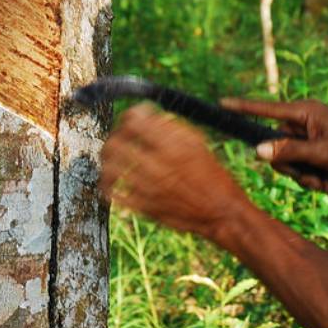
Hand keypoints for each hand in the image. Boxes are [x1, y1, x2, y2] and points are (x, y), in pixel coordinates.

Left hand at [101, 103, 249, 240]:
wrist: (221, 211)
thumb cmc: (212, 175)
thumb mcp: (197, 143)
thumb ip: (170, 127)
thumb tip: (147, 115)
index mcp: (171, 146)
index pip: (134, 122)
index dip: (128, 115)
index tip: (130, 118)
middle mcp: (158, 165)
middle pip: (116, 144)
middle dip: (113, 136)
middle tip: (118, 137)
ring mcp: (149, 188)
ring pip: (111, 168)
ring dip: (106, 161)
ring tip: (110, 159)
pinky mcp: (145, 208)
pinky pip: (115, 195)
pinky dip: (108, 186)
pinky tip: (111, 182)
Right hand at [219, 97, 327, 192]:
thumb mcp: (321, 154)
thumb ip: (289, 152)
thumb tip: (259, 150)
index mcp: (303, 112)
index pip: (265, 110)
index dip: (242, 108)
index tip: (221, 104)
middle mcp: (303, 121)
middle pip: (276, 147)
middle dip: (294, 168)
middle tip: (315, 176)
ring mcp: (308, 135)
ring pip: (290, 161)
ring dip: (307, 177)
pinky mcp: (315, 147)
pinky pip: (302, 166)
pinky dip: (314, 177)